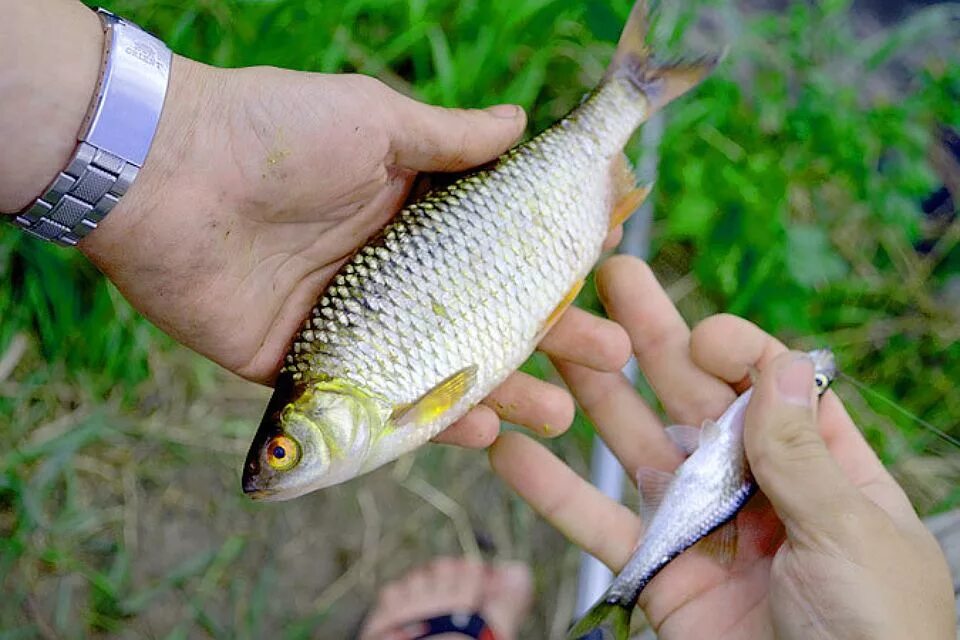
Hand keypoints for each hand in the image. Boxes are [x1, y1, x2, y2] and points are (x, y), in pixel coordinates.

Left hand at [70, 57, 629, 445]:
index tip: (606, 277)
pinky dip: (426, 424)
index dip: (547, 267)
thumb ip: (451, 138)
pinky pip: (374, 405)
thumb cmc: (276, 131)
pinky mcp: (303, 365)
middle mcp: (383, 274)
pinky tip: (481, 433)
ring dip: (502, 393)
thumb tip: (523, 123)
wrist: (165, 172)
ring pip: (436, 370)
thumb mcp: (375, 121)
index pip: (493, 252)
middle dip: (548, 340)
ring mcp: (347, 324)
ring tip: (562, 413)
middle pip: (477, 317)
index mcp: (404, 216)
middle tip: (610, 358)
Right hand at [490, 255, 953, 638]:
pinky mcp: (655, 571)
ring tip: (549, 339)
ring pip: (637, 445)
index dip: (737, 350)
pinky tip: (508, 449)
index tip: (703, 340)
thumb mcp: (854, 537)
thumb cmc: (879, 637)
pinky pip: (597, 525)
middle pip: (695, 396)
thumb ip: (803, 453)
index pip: (771, 384)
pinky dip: (551, 491)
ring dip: (593, 392)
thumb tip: (778, 361)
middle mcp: (754, 484)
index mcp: (822, 467)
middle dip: (652, 336)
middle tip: (610, 275)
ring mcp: (699, 524)